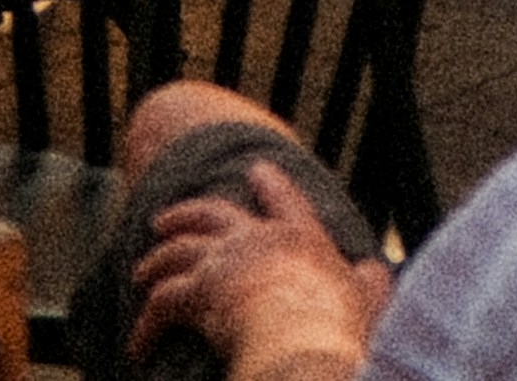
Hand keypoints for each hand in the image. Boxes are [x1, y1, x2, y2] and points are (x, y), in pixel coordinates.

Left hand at [118, 162, 382, 380]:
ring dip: (154, 263)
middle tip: (163, 220)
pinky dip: (146, 326)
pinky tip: (137, 347)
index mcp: (298, 239)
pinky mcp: (197, 294)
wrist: (306, 344)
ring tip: (141, 273)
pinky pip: (161, 305)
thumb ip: (369, 284)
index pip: (283, 202)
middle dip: (184, 215)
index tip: (255, 169)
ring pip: (175, 253)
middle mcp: (254, 239)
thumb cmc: (339, 329)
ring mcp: (222, 262)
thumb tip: (378, 270)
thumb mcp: (365, 301)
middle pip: (209, 214)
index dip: (269, 185)